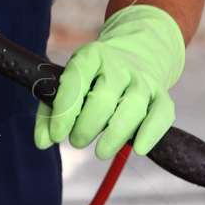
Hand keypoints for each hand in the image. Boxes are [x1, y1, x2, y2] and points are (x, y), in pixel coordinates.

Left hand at [36, 4, 183, 159]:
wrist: (139, 52)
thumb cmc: (96, 78)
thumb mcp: (70, 84)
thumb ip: (51, 113)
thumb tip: (43, 142)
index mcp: (91, 56)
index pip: (76, 81)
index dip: (64, 111)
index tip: (57, 136)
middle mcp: (119, 65)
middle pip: (104, 99)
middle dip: (87, 126)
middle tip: (77, 141)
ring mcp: (143, 79)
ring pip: (132, 109)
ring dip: (114, 136)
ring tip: (100, 152)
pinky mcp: (162, 95)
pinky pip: (160, 115)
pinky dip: (150, 134)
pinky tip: (138, 149)